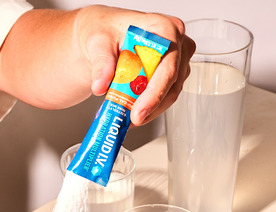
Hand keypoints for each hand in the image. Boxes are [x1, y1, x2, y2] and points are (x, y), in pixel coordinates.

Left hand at [76, 6, 194, 124]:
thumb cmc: (106, 31)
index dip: (154, 92)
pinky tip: (132, 113)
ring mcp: (178, 59)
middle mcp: (177, 42)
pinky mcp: (173, 74)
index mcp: (164, 28)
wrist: (104, 36)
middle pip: (172, 81)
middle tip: (131, 120)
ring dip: (150, 109)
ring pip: (171, 92)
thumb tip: (100, 85)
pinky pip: (166, 95)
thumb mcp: (97, 42)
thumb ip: (101, 62)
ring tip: (128, 119)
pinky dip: (150, 106)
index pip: (166, 65)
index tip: (138, 111)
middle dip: (151, 105)